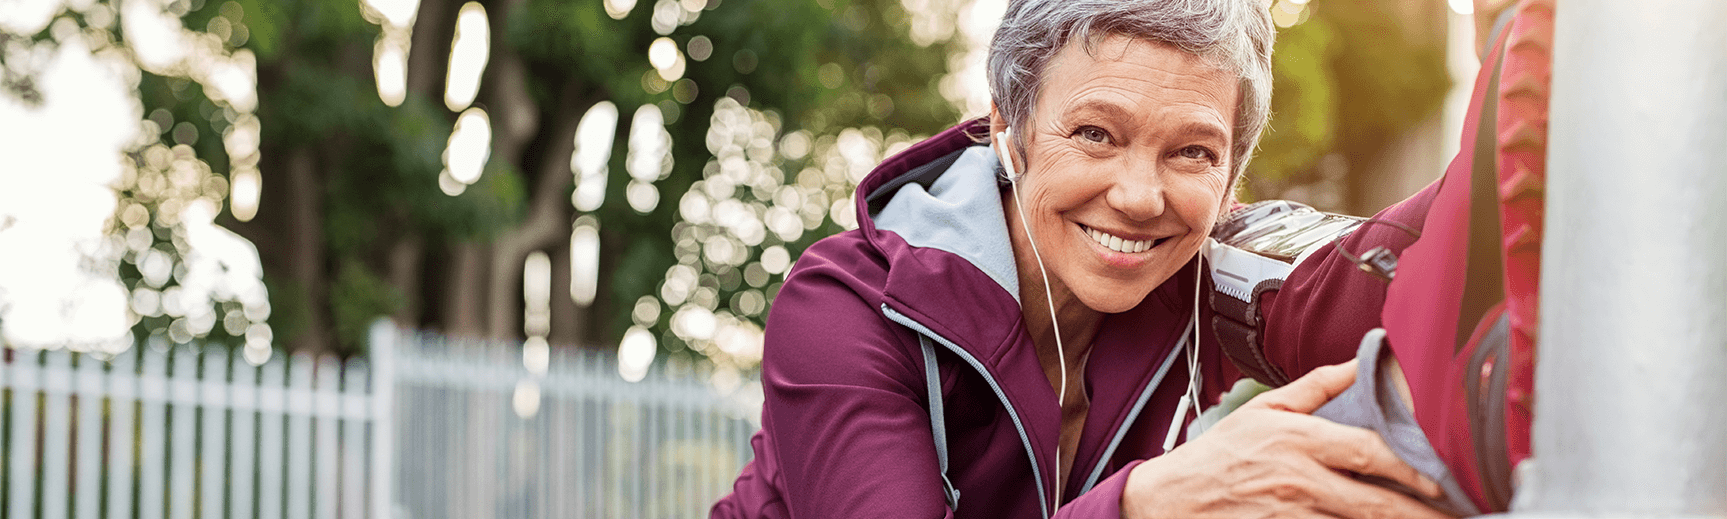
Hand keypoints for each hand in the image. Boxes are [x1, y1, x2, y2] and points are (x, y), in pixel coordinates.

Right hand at [1120, 360, 1452, 518]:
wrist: (1169, 501)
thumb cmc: (1218, 456)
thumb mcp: (1263, 409)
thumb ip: (1318, 387)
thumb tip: (1362, 359)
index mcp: (1298, 440)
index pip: (1369, 453)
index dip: (1413, 469)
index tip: (1444, 480)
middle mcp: (1299, 480)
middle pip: (1375, 501)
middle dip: (1419, 512)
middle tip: (1456, 513)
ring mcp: (1292, 514)